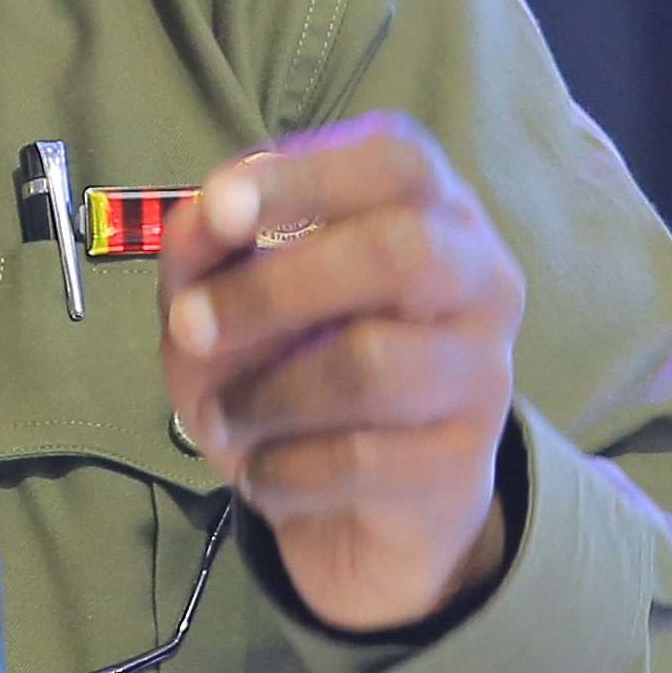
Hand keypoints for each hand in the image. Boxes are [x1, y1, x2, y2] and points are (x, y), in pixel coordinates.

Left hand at [159, 114, 526, 631]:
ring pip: (375, 365)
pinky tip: (262, 473)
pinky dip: (284, 469)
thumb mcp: (233, 302)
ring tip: (222, 416)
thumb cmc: (297, 369)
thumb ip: (208, 250)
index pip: (399, 162)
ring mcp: (483, 374)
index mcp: (431, 210)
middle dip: (274, 288)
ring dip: (268, 394)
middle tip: (189, 327)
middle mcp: (479, 278)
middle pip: (402, 252)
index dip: (307, 175)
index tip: (219, 204)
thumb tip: (198, 219)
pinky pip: (361, 460)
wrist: (359, 510)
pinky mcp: (463, 465)